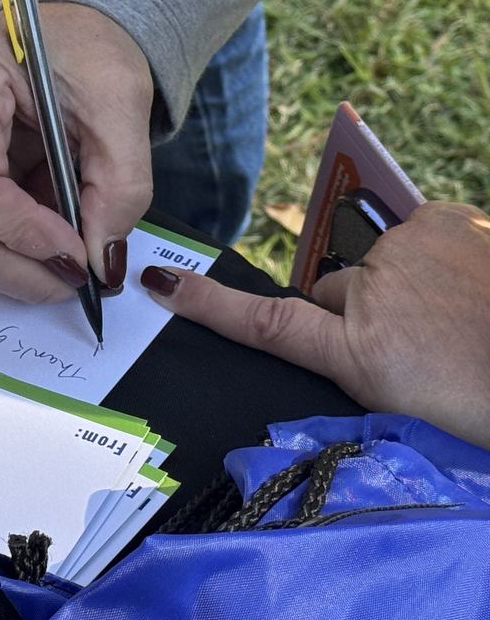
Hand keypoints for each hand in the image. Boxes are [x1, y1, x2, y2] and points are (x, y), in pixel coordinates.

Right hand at [0, 3, 152, 302]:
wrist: (58, 38)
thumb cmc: (81, 53)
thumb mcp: (120, 107)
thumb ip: (118, 187)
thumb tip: (101, 262)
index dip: (24, 234)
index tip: (77, 256)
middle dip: (21, 266)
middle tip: (77, 279)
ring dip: (17, 259)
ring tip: (68, 245)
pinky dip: (7, 245)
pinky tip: (44, 227)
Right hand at [140, 201, 489, 448]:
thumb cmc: (476, 397)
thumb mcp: (393, 390)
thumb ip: (336, 343)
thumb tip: (319, 305)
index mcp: (362, 339)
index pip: (270, 320)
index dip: (209, 303)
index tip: (161, 285)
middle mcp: (381, 283)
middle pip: (340, 292)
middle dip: (364, 312)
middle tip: (417, 351)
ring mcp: (424, 245)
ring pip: (382, 266)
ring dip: (406, 286)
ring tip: (456, 325)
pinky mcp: (460, 222)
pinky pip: (424, 237)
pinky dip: (440, 258)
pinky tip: (470, 296)